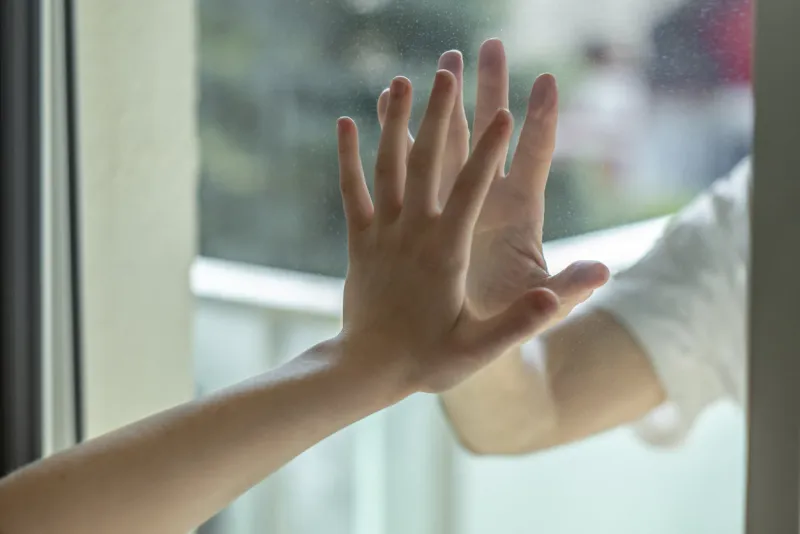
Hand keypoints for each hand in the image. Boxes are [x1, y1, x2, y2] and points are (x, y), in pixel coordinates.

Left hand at [337, 71, 558, 393]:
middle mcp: (412, 233)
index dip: (489, 151)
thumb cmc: (427, 361)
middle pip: (427, 163)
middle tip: (450, 70)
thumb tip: (558, 297)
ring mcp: (382, 233)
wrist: (366, 370)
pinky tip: (347, 122)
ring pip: (388, 167)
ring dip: (396, 122)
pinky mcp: (360, 240)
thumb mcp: (479, 349)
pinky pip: (352, 190)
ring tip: (402, 81)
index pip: (471, 190)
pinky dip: (348, 156)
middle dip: (441, 115)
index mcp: (445, 251)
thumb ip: (520, 321)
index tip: (506, 112)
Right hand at [377, 39, 609, 331]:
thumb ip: (564, 291)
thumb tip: (602, 273)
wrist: (460, 341)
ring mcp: (451, 202)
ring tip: (432, 66)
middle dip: (487, 90)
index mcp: (519, 213)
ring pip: (443, 142)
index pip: (535, 155)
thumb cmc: (504, 325)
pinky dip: (391, 139)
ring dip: (437, 105)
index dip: (541, 120)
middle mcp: (486, 197)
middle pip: (488, 132)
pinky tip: (377, 111)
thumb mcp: (537, 309)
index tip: (546, 81)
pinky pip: (401, 168)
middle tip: (484, 47)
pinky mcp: (419, 214)